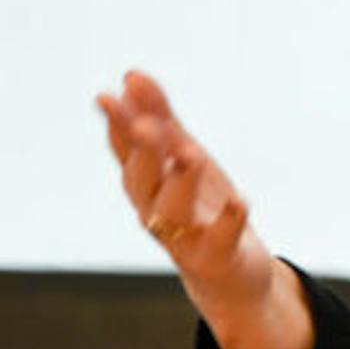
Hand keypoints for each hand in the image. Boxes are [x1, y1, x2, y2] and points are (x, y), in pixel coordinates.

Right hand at [96, 70, 309, 348]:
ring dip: (179, 181)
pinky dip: (229, 220)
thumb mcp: (183, 156)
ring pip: (171, 211)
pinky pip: (221, 238)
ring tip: (190, 152)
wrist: (230, 274)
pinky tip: (241, 200)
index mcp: (147, 184)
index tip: (108, 95)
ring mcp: (184, 237)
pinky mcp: (216, 256)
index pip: (125, 152)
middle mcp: (155, 211)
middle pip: (141, 180)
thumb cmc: (200, 207)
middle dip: (143, 152)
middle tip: (147, 124)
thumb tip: (131, 74)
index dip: (117, 125)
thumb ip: (160, 117)